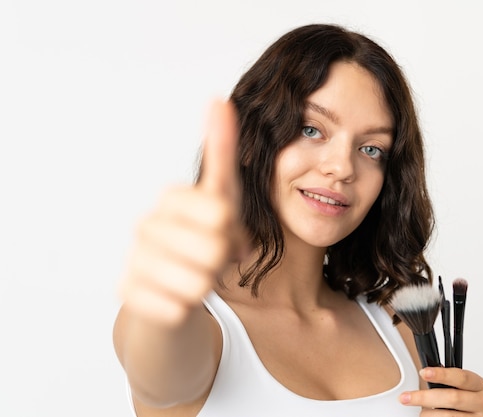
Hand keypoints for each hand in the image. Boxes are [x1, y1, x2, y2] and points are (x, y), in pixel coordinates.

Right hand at [118, 100, 242, 325]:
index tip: (220, 231)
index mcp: (171, 196)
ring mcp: (133, 257)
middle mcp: (146, 223)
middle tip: (208, 259)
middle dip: (221, 261)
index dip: (232, 231)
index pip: (223, 213)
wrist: (171, 288)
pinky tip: (174, 297)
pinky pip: (178, 308)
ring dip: (205, 286)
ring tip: (192, 276)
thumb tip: (218, 99)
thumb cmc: (203, 238)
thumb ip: (221, 151)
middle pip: (214, 250)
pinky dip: (186, 308)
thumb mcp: (222, 197)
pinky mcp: (125, 293)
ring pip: (198, 284)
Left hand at [399, 367, 482, 415]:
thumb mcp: (459, 388)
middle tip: (406, 397)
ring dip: (429, 414)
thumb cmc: (463, 403)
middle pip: (453, 398)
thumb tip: (424, 373)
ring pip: (449, 416)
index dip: (441, 374)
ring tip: (420, 413)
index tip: (423, 373)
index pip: (461, 377)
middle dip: (426, 397)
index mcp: (479, 385)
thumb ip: (447, 382)